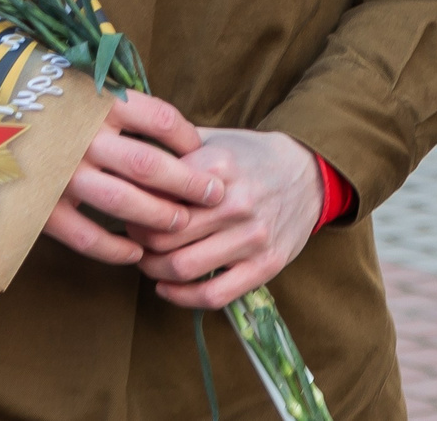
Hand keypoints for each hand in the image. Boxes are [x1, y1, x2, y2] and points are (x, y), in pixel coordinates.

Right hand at [43, 90, 216, 265]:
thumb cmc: (42, 107)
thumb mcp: (81, 91)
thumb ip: (120, 107)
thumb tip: (173, 133)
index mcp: (98, 103)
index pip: (160, 120)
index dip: (189, 139)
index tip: (205, 153)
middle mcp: (83, 137)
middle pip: (149, 165)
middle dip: (188, 184)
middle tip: (215, 196)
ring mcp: (61, 173)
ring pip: (122, 201)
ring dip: (158, 217)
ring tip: (180, 225)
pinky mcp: (41, 206)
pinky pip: (85, 236)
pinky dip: (114, 249)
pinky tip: (135, 254)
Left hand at [132, 128, 323, 309]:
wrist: (309, 175)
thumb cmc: (251, 157)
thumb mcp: (216, 139)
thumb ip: (174, 146)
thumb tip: (128, 155)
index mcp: (220, 166)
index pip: (158, 196)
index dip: (134, 207)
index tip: (128, 210)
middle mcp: (236, 203)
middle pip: (166, 235)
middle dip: (140, 241)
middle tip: (134, 238)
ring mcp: (253, 237)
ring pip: (184, 268)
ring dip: (155, 270)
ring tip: (148, 261)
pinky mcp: (266, 265)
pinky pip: (213, 295)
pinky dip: (182, 297)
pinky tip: (167, 287)